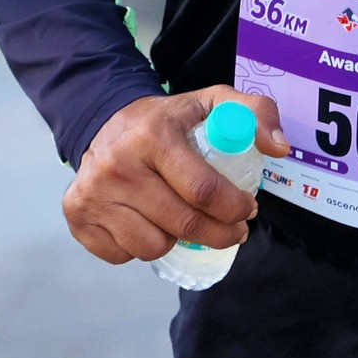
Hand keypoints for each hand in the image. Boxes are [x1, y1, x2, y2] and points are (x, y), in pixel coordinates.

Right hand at [63, 86, 293, 265]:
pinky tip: (147, 223)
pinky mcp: (77, 216)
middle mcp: (117, 166)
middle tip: (233, 230)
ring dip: (177, 241)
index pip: (204, 191)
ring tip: (182, 220)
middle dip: (220, 234)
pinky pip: (124, 255)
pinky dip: (141, 247)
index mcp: (153, 136)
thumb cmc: (165, 121)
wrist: (101, 121)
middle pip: (184, 225)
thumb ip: (254, 113)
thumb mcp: (210, 103)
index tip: (248, 210)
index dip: (235, 209)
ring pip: (154, 248)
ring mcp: (93, 194)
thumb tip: (280, 148)